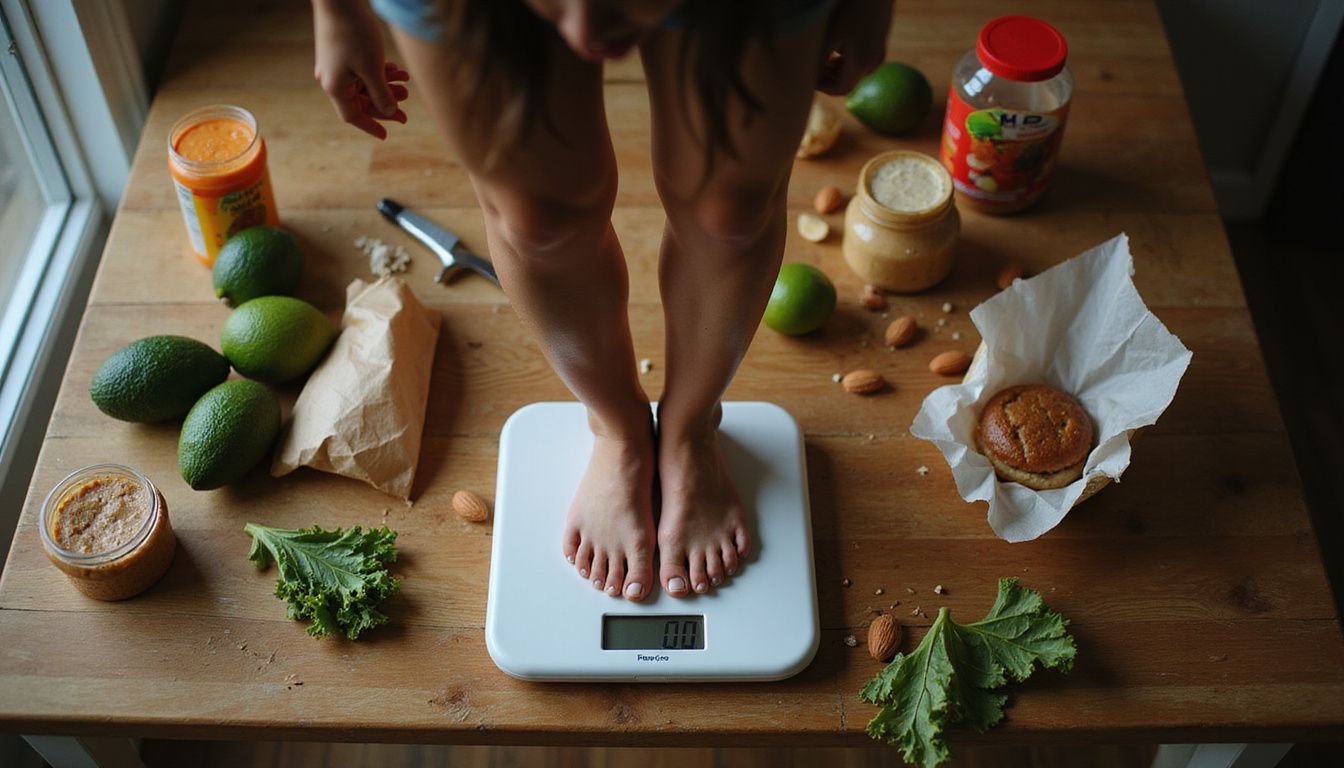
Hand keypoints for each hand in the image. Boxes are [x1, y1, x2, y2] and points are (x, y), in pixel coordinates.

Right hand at [312, 0, 409, 139]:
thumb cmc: (355, 33)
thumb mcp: (373, 69)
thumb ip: (382, 94)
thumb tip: (390, 113)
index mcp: (335, 87)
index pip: (353, 116)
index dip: (371, 126)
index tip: (387, 135)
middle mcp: (332, 79)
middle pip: (361, 102)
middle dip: (385, 104)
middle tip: (406, 108)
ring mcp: (336, 65)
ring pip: (364, 85)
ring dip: (386, 86)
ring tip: (406, 84)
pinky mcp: (343, 52)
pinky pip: (363, 71)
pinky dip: (380, 72)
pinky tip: (397, 70)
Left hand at [816, 0, 892, 94]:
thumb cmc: (848, 8)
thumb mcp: (828, 37)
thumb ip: (818, 63)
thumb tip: (809, 81)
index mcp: (861, 64)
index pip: (840, 89)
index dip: (822, 88)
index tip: (807, 80)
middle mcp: (874, 60)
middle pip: (849, 80)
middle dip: (829, 78)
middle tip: (812, 68)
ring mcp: (880, 47)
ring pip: (857, 68)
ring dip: (838, 67)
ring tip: (822, 56)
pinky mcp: (882, 35)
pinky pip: (864, 55)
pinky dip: (849, 56)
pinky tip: (838, 43)